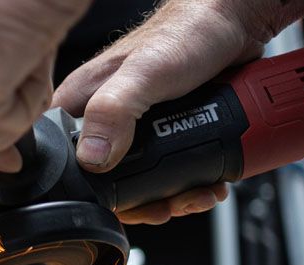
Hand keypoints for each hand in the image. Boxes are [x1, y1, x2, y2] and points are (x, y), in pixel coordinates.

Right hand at [52, 0, 303, 223]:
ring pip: (142, 184)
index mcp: (79, 107)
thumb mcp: (146, 72)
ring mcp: (133, 131)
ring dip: (173, 198)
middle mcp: (102, 122)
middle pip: (109, 186)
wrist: (236, 22)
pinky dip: (190, 185)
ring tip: (197, 192)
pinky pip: (168, 173)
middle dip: (145, 204)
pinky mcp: (163, 135)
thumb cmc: (188, 31)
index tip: (129, 204)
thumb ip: (114, 112)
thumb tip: (93, 158)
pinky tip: (207, 181)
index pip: (66, 167)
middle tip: (170, 203)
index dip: (94, 196)